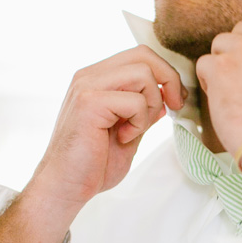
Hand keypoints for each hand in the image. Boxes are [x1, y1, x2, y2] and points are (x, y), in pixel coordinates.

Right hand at [26, 46, 185, 213]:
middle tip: (174, 109)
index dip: (166, 75)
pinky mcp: (89, 102)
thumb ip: (143, 113)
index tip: (176, 102)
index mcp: (98, 79)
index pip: (141, 56)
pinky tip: (123, 138)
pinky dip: (139, 122)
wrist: (65, 187)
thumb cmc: (92, 166)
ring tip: (136, 129)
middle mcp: (90, 76)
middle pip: (145, 55)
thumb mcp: (129, 134)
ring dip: (151, 104)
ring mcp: (87, 86)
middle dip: (169, 81)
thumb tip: (166, 97)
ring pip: (143, 73)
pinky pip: (134, 101)